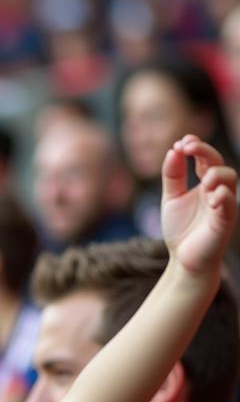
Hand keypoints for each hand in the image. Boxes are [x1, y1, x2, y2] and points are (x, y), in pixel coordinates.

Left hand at [161, 135, 237, 277]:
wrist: (183, 260)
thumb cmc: (181, 229)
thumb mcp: (171, 199)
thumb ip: (173, 176)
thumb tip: (173, 150)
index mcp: (204, 183)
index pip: (205, 158)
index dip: (196, 147)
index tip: (182, 142)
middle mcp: (216, 190)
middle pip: (218, 163)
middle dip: (205, 152)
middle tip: (188, 147)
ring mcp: (222, 204)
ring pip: (229, 179)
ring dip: (216, 173)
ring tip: (201, 179)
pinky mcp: (224, 221)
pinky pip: (230, 205)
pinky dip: (223, 197)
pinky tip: (212, 195)